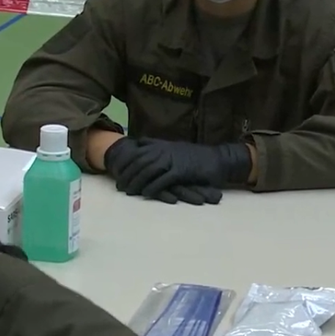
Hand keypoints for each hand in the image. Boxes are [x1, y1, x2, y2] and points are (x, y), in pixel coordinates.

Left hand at [109, 139, 249, 204]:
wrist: (218, 159)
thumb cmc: (195, 155)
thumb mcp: (173, 145)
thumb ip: (156, 144)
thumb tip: (139, 141)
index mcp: (162, 145)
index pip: (137, 152)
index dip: (125, 162)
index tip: (116, 171)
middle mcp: (165, 151)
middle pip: (140, 162)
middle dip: (127, 174)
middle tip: (119, 186)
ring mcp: (173, 160)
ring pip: (148, 171)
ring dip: (137, 182)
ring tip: (128, 191)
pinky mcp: (181, 171)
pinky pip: (162, 180)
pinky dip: (153, 187)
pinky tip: (146, 194)